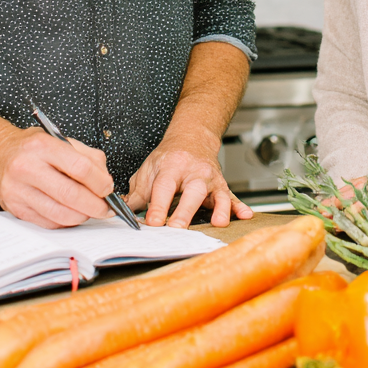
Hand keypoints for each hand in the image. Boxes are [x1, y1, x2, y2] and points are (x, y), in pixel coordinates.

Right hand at [0, 126, 115, 228]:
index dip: (99, 182)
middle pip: (70, 194)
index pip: (79, 167)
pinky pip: (48, 223)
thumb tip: (105, 181)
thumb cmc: (34, 148)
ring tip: (90, 211)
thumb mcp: (61, 140)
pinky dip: (65, 222)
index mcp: (42, 146)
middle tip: (105, 208)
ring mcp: (18, 190)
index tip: (108, 188)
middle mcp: (26, 168)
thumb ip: (87, 157)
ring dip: (82, 216)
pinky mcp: (15, 208)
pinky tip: (72, 214)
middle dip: (94, 205)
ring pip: (59, 214)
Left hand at [128, 131, 253, 228]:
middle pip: (192, 191)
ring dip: (219, 209)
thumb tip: (123, 214)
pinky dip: (239, 207)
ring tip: (218, 223)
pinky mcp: (222, 186)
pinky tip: (245, 215)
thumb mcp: (149, 169)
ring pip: (217, 193)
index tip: (152, 223)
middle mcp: (194, 172)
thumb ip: (137, 193)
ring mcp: (211, 179)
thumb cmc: (169, 158)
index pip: (164, 186)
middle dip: (185, 211)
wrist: (192, 139)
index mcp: (172, 166)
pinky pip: (232, 197)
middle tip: (177, 229)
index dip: (158, 205)